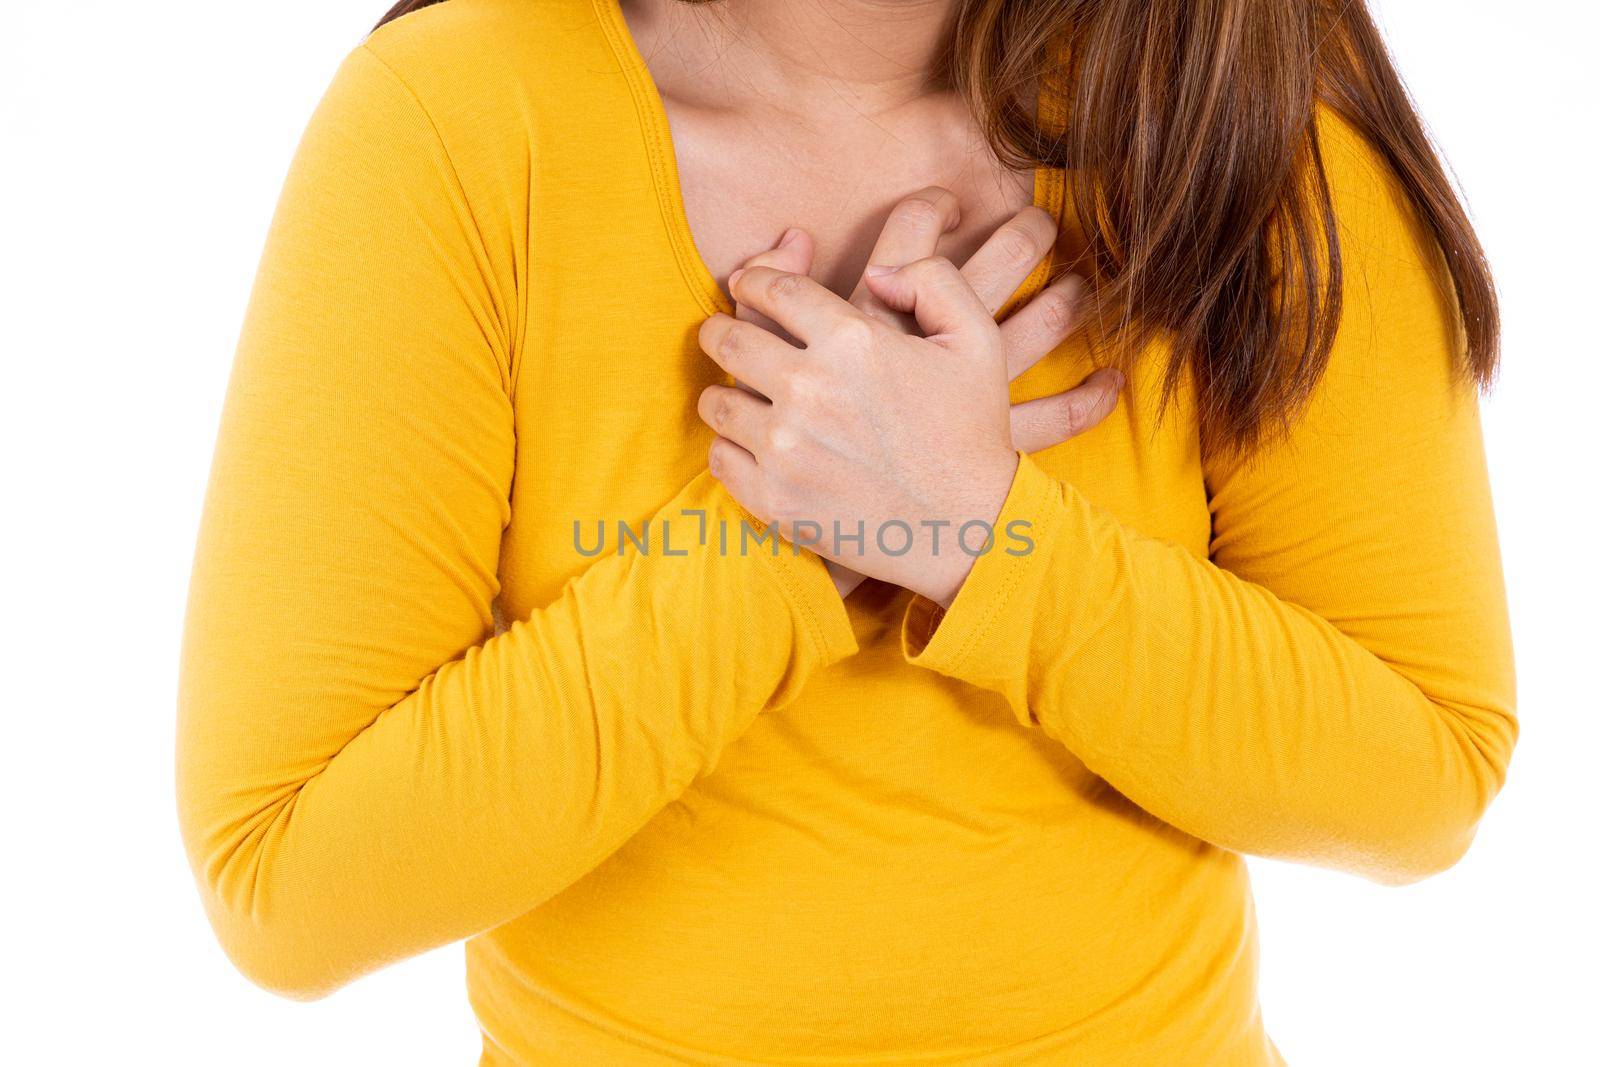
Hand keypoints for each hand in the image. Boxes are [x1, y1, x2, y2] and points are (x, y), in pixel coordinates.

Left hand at [721, 189, 1121, 597]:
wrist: (969, 529)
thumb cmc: (972, 431)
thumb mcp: (976, 339)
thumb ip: (932, 279)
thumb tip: (874, 273)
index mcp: (852, 340)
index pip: (769, 288)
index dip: (751, 280)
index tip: (748, 289)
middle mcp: (809, 388)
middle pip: (727, 339)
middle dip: (721, 330)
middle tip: (727, 337)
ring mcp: (786, 448)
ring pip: (716, 399)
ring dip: (725, 391)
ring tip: (745, 395)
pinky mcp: (773, 499)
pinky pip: (719, 456)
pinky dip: (730, 446)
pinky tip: (754, 445)